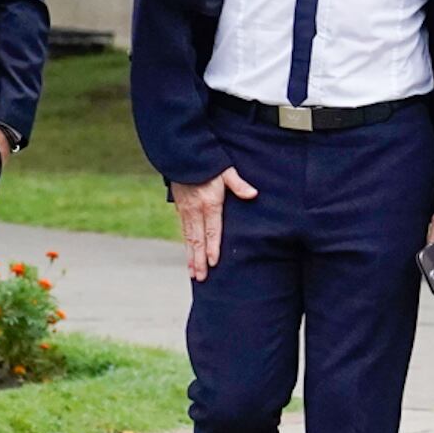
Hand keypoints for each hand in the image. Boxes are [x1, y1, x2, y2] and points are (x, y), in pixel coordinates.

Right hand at [172, 167, 258, 281]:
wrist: (183, 154)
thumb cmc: (209, 162)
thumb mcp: (226, 171)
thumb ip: (238, 184)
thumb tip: (253, 194)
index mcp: (210, 203)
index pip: (212, 229)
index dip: (212, 247)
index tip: (213, 263)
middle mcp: (196, 210)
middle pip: (198, 239)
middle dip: (199, 260)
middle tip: (200, 278)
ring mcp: (186, 211)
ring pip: (188, 239)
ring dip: (190, 257)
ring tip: (193, 274)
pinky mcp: (181, 209)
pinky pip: (183, 232)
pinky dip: (186, 246)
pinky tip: (188, 256)